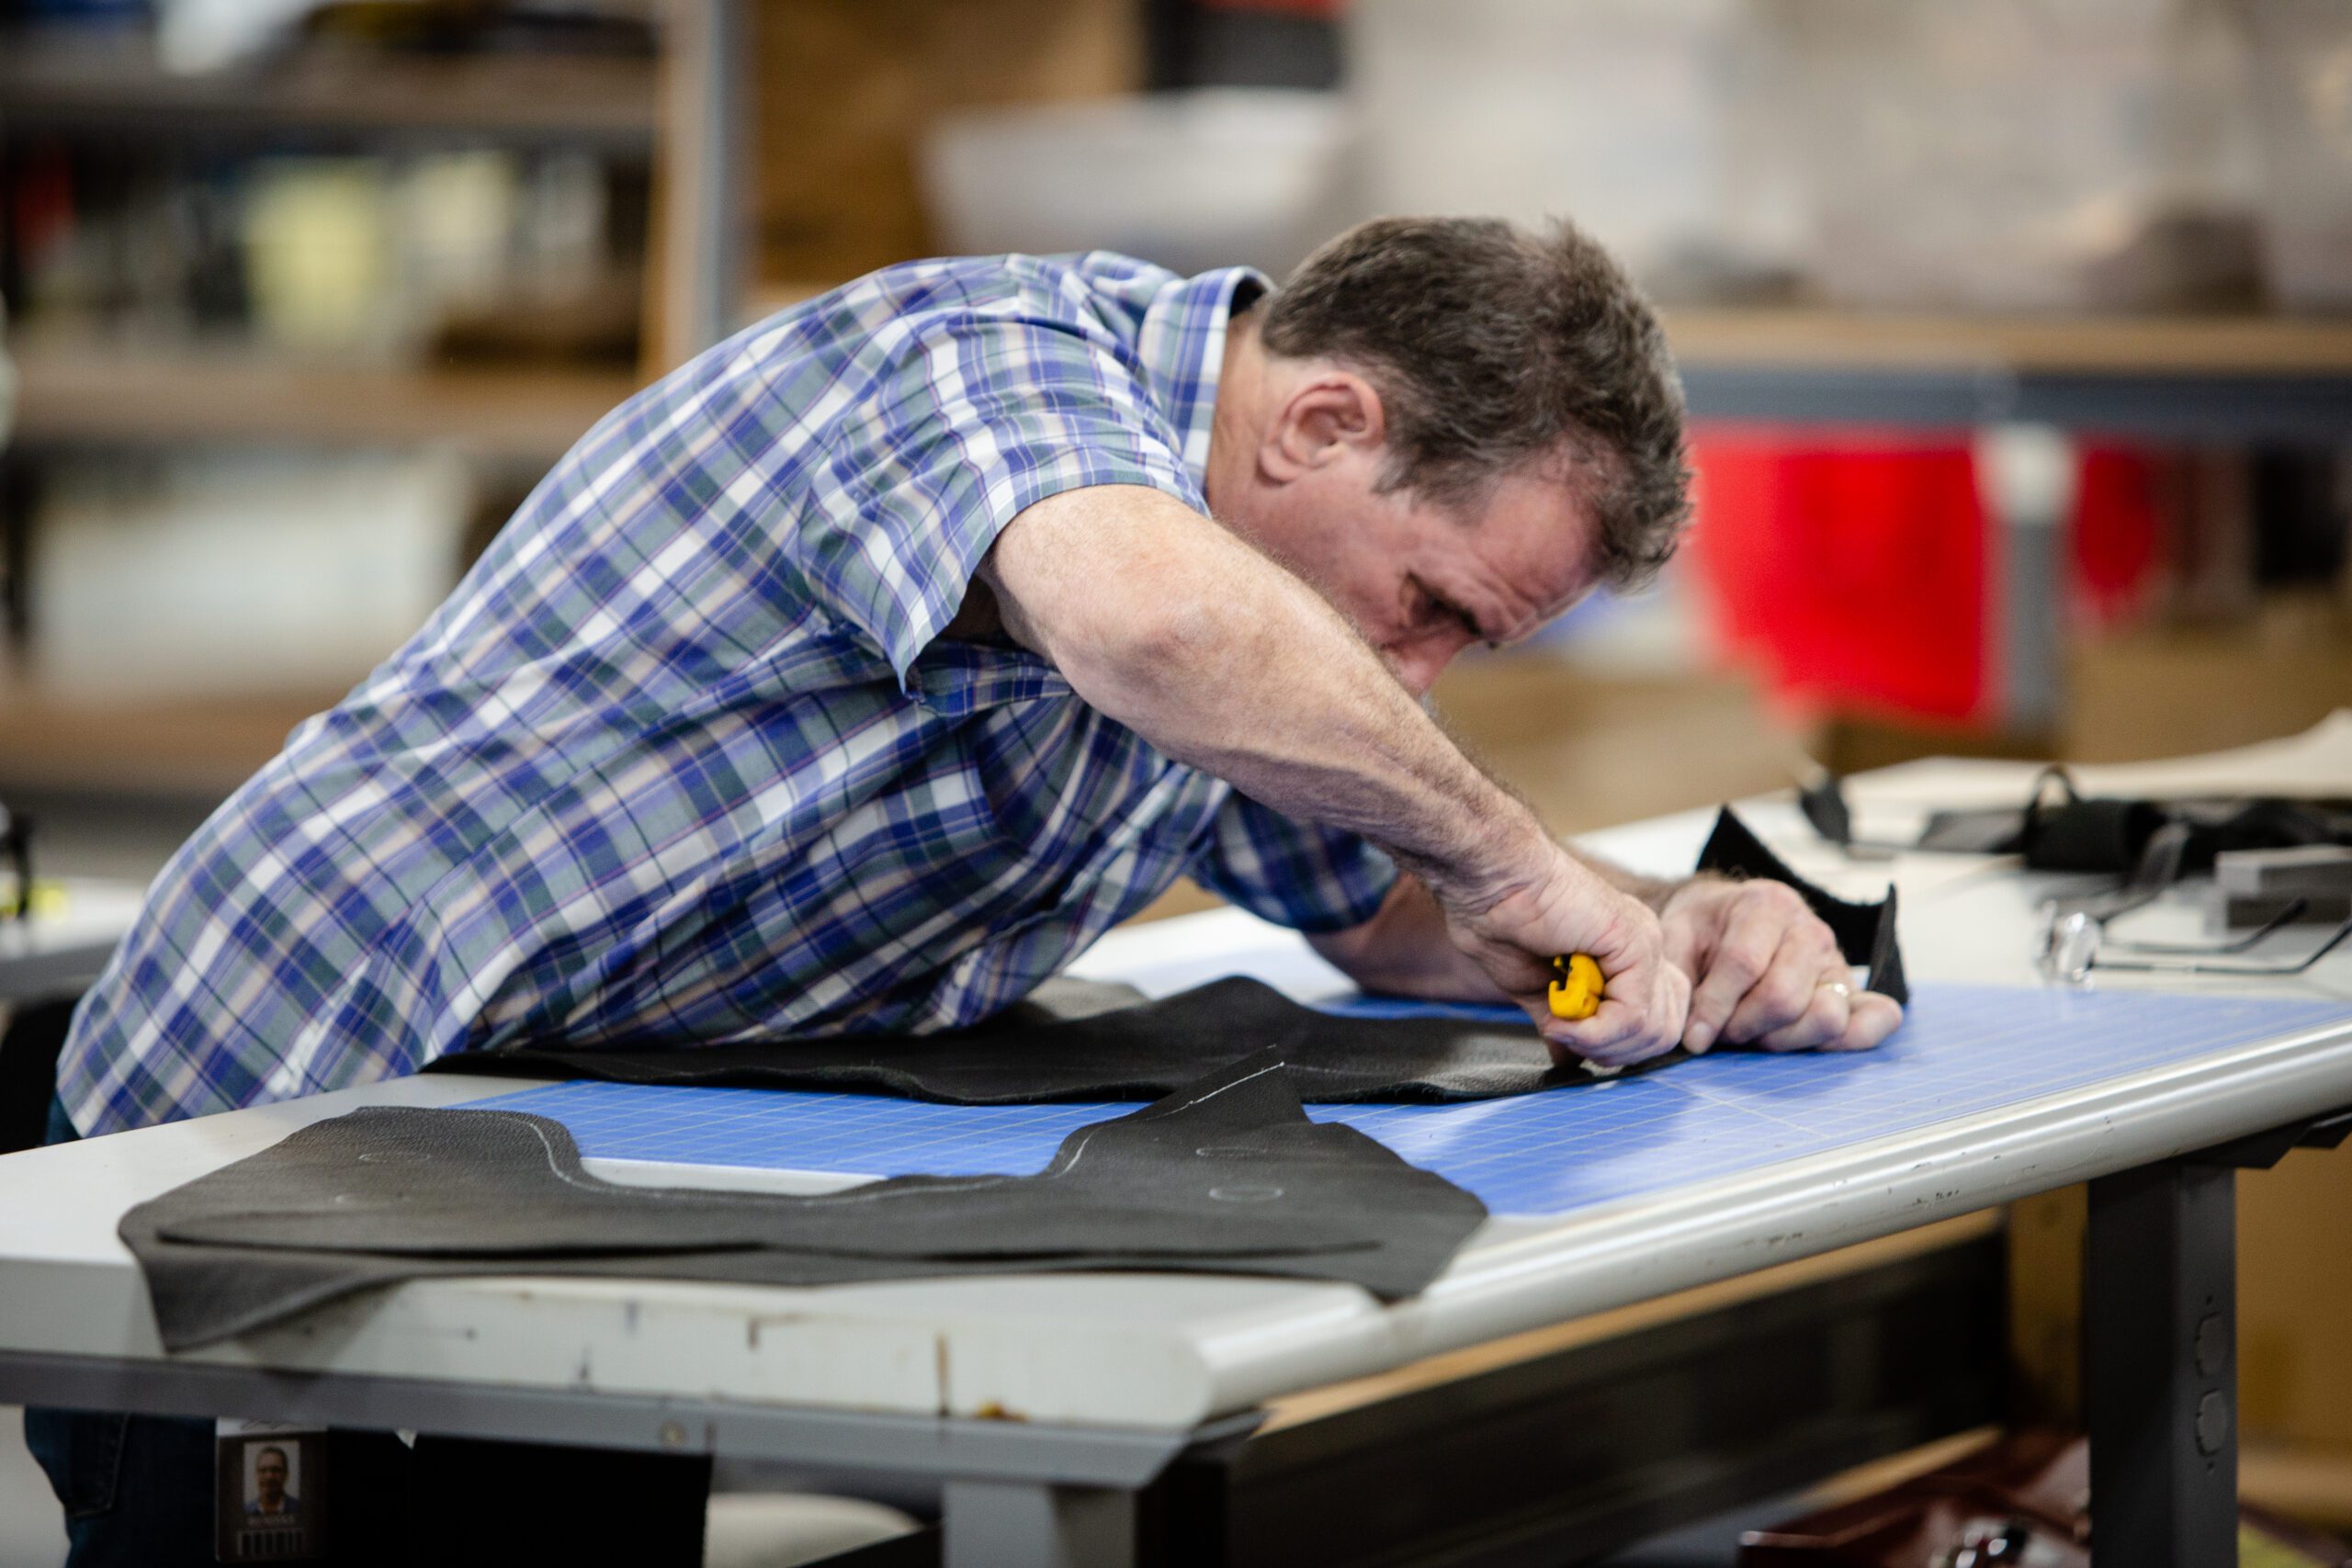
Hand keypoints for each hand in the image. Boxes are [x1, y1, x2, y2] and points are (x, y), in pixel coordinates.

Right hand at [1438, 849, 1690, 1069]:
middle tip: (1570, 1039)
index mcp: (1624, 954)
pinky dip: (1597, 1032)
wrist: (1487, 880)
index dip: (1618, 1045)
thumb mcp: (1534, 989)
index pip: (1656, 1019)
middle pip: (1664, 1030)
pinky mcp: (1634, 942)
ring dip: (1604, 1044)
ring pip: (1655, 1028)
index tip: (1571, 1039)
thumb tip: (1568, 1058)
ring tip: (1564, 1029)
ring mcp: (1644, 942)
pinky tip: (1564, 1022)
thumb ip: (1562, 1022)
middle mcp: (1643, 946)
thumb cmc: (1499, 920)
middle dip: (1616, 1052)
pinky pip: (1633, 1014)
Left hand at [1659, 876, 1903, 1053]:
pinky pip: (1875, 1018)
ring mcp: (1835, 961)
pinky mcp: (1851, 991)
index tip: (1693, 1036)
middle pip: (1783, 997)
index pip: (1743, 963)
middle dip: (1744, 1027)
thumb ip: (1677, 974)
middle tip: (1722, 1032)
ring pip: (1824, 1017)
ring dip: (1781, 1040)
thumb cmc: (1701, 932)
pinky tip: (1814, 1045)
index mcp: (1766, 904)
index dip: (1714, 1008)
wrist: (1725, 919)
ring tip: (1753, 1033)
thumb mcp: (1676, 936)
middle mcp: (1809, 930)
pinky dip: (1855, 1039)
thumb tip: (1688, 1030)